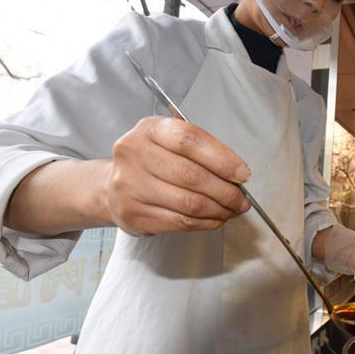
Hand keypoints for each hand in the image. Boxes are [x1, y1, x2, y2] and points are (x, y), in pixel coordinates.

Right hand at [102, 117, 250, 235]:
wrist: (111, 188)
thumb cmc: (151, 162)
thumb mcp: (169, 142)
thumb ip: (200, 151)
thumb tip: (237, 175)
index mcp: (149, 130)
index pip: (189, 140)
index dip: (222, 159)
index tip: (243, 174)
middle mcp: (134, 155)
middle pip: (191, 175)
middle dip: (226, 191)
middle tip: (242, 200)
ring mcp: (130, 187)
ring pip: (188, 203)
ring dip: (218, 210)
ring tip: (231, 210)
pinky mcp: (133, 215)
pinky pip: (180, 222)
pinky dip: (205, 223)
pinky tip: (214, 219)